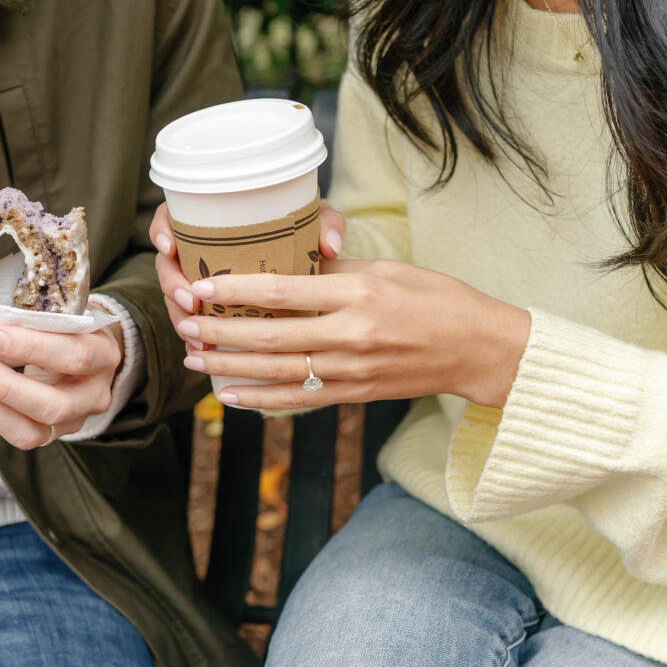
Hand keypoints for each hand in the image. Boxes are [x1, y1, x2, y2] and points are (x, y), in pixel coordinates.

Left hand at [0, 322, 124, 448]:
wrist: (87, 351)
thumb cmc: (68, 327)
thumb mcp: (63, 314)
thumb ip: (35, 317)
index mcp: (103, 354)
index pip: (74, 355)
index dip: (32, 348)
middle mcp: (95, 394)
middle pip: (55, 405)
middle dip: (5, 385)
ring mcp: (75, 420)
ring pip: (34, 430)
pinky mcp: (52, 434)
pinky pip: (19, 434)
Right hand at [148, 200, 345, 352]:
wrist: (307, 257)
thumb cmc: (304, 231)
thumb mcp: (315, 222)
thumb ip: (325, 224)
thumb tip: (328, 246)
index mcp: (211, 221)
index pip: (170, 219)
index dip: (161, 232)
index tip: (171, 247)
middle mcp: (198, 250)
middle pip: (168, 266)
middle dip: (171, 286)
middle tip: (188, 302)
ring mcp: (199, 280)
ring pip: (176, 300)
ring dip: (181, 320)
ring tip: (197, 339)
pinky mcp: (208, 308)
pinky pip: (192, 323)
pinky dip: (195, 338)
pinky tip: (202, 352)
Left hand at [173, 259, 530, 410]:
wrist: (480, 349)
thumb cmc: (438, 299)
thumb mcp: (388, 270)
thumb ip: (337, 272)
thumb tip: (291, 266)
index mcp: (357, 294)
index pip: (282, 292)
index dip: (235, 291)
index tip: (201, 286)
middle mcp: (351, 335)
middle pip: (270, 337)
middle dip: (220, 334)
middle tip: (186, 327)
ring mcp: (352, 370)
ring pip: (277, 372)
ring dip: (230, 368)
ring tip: (195, 360)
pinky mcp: (355, 394)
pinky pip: (300, 399)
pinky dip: (262, 399)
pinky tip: (232, 396)